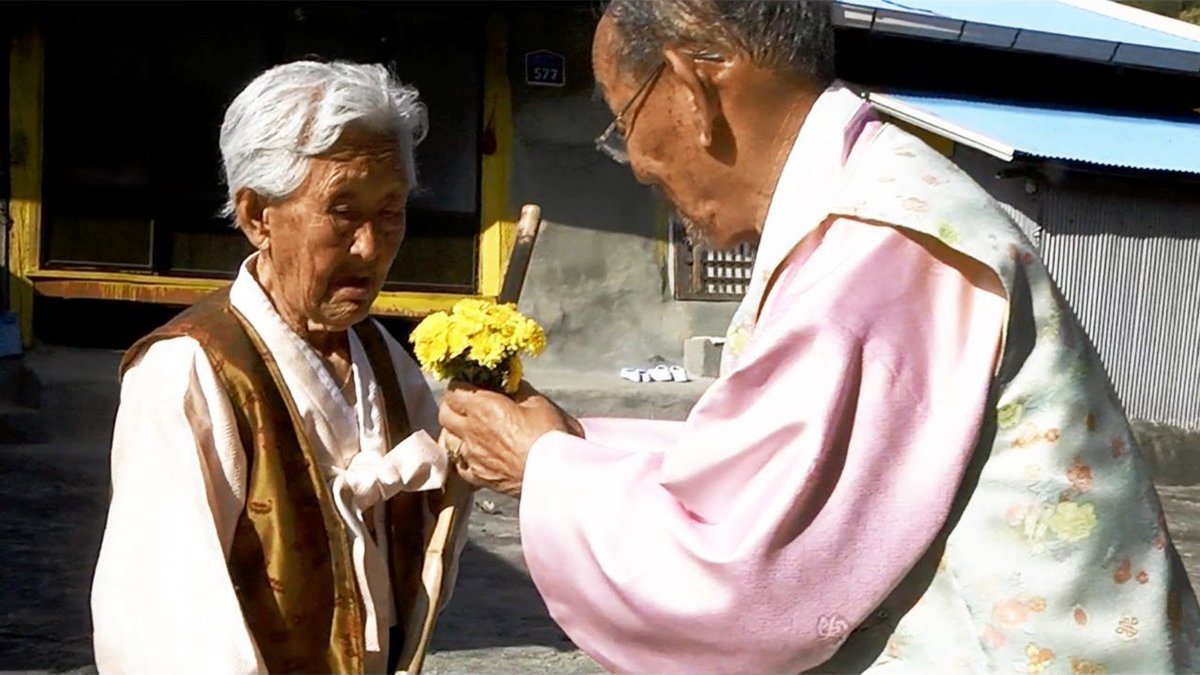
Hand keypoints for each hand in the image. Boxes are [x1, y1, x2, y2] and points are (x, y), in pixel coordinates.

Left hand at [438, 380, 581, 496]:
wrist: (557, 475)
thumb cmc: (551, 438)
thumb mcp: (539, 402)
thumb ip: (518, 390)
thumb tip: (510, 385)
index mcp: (484, 408)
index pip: (454, 391)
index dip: (461, 385)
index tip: (471, 385)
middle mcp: (471, 431)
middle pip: (444, 413)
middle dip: (453, 406)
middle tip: (468, 404)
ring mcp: (472, 456)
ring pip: (447, 439)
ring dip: (455, 431)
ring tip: (471, 429)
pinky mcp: (477, 477)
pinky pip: (458, 464)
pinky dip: (463, 456)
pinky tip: (476, 453)